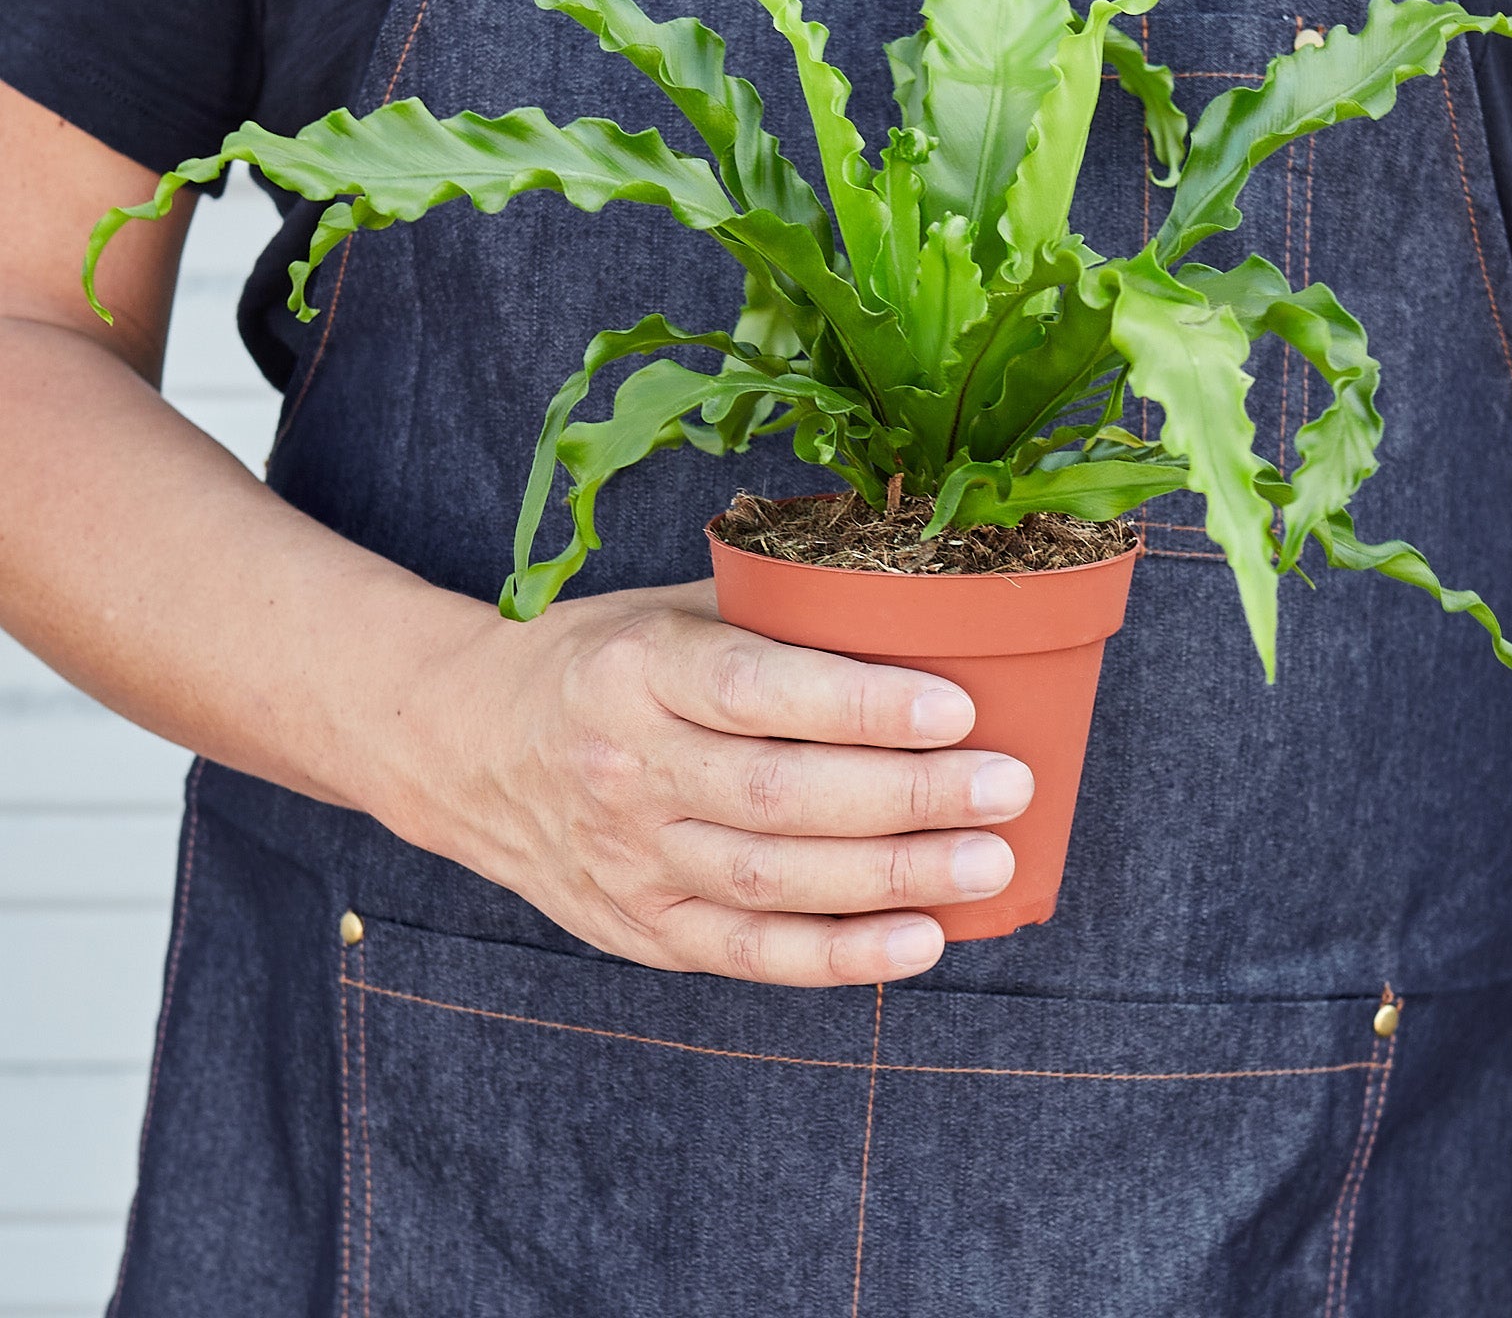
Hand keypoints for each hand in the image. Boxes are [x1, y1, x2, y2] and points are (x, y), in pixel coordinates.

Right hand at [377, 579, 1033, 986]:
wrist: (462, 744)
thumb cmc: (596, 659)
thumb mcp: (667, 608)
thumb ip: (774, 613)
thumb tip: (920, 598)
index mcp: (636, 667)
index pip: (757, 689)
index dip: (862, 702)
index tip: (958, 703)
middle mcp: (627, 765)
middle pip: (778, 794)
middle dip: (906, 796)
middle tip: (1004, 786)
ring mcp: (627, 857)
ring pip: (771, 882)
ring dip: (892, 879)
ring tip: (987, 862)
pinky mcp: (636, 927)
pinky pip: (746, 956)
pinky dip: (839, 957)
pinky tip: (920, 940)